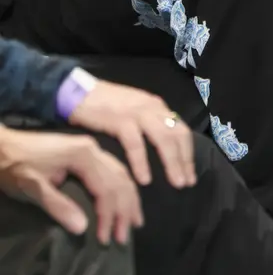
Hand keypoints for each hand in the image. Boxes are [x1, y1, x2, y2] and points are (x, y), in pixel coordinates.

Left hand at [0, 127, 142, 244]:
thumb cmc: (16, 167)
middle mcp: (93, 149)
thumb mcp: (33, 188)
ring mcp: (91, 148)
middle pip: (119, 180)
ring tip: (133, 222)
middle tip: (124, 237)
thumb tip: (83, 229)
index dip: (108, 216)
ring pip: (120, 174)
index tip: (105, 239)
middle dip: (125, 210)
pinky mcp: (86, 152)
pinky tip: (123, 199)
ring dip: (127, 199)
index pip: (106, 188)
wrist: (3, 145)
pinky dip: (121, 187)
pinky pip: (113, 170)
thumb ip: (58, 206)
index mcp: (84, 156)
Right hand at [69, 82, 195, 190]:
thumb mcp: (134, 110)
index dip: (188, 153)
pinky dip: (142, 162)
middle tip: (187, 183)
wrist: (79, 91)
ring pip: (164, 138)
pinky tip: (145, 179)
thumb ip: (149, 124)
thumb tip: (164, 147)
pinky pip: (136, 144)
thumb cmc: (106, 105)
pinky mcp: (120, 119)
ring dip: (172, 162)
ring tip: (176, 183)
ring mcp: (137, 112)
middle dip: (185, 160)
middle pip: (177, 135)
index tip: (190, 174)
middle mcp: (152, 107)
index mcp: (157, 106)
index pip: (181, 130)